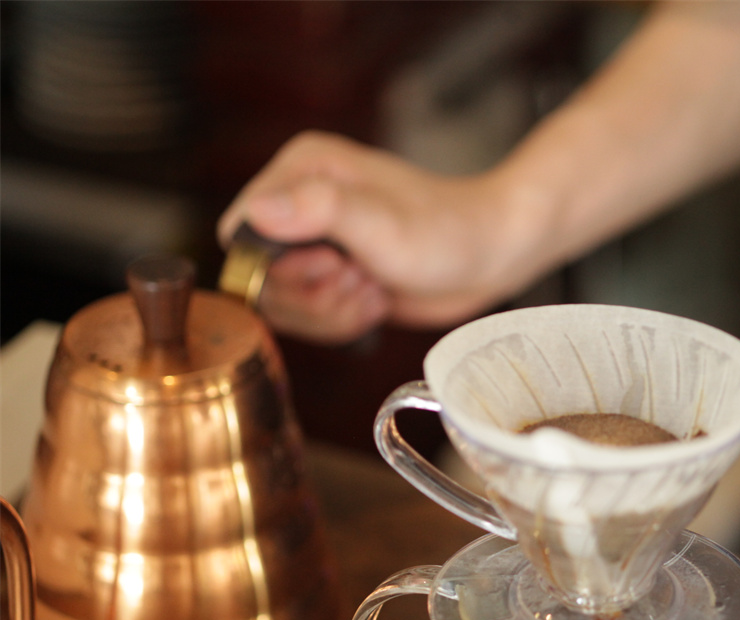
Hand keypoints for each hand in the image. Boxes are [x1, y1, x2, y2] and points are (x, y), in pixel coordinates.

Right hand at [218, 131, 536, 342]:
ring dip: (331, 312)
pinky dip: (343, 322)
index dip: (280, 267)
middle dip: (314, 295)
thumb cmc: (447, 231)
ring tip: (374, 287)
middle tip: (362, 277)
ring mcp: (317, 241)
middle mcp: (300, 201)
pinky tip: (378, 301)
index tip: (332, 264)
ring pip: (284, 305)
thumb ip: (318, 210)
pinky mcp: (333, 274)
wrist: (492, 255)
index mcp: (301, 169)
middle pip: (260, 278)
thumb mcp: (381, 222)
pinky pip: (309, 318)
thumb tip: (254, 213)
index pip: (239, 233)